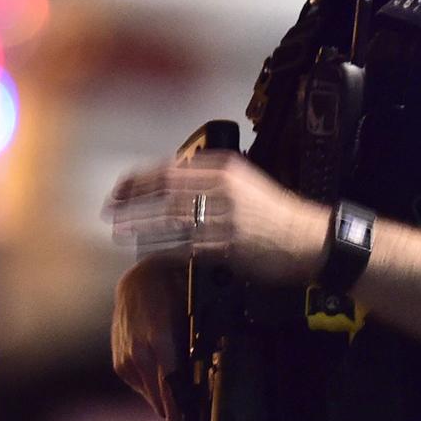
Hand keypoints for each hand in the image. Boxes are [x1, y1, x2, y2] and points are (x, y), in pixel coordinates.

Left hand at [104, 151, 327, 287]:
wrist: (309, 238)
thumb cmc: (276, 214)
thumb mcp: (244, 183)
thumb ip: (210, 180)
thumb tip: (171, 183)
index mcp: (224, 169)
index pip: (169, 169)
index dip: (140, 179)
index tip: (120, 187)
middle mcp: (222, 189)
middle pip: (164, 191)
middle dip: (133, 201)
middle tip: (110, 209)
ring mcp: (224, 218)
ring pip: (171, 219)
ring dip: (141, 225)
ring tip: (119, 230)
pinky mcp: (227, 245)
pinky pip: (186, 246)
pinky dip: (163, 248)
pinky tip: (147, 251)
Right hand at [111, 257, 187, 420]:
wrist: (139, 280)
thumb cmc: (173, 294)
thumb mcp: (194, 316)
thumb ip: (200, 348)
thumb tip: (213, 379)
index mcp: (161, 342)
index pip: (172, 390)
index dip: (181, 418)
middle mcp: (140, 355)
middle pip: (162, 403)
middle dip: (179, 414)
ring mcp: (127, 362)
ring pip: (153, 399)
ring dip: (167, 399)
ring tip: (182, 390)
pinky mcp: (120, 365)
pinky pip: (143, 388)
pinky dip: (155, 386)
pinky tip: (164, 371)